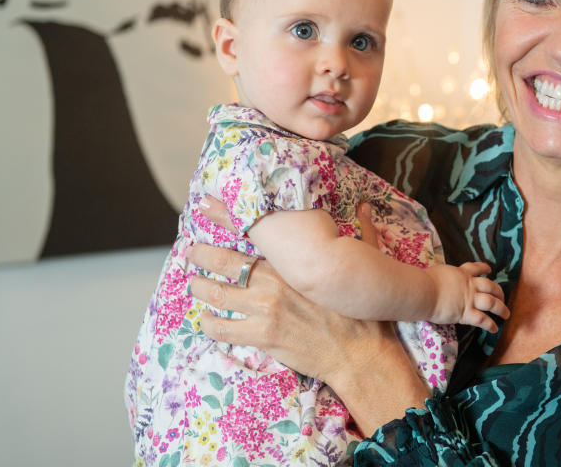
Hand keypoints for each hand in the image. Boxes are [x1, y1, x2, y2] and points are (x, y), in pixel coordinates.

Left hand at [187, 198, 382, 381]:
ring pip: (217, 294)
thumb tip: (367, 207)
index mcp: (292, 262)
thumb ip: (363, 232)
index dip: (225, 220)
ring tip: (196, 285)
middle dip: (202, 255)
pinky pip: (222, 328)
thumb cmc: (361, 310)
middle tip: (193, 253)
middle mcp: (273, 281)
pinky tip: (208, 320)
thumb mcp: (365, 262)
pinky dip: (209, 323)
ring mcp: (265, 309)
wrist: (359, 352)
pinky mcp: (262, 336)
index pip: (252, 234)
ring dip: (200, 288)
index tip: (207, 210)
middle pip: (223, 262)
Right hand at [425, 262, 509, 332]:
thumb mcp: (437, 272)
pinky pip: (482, 319)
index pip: (475, 268)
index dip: (484, 268)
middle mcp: (469, 285)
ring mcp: (469, 299)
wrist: (423, 291)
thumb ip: (443, 276)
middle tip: (502, 297)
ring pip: (491, 302)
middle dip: (499, 292)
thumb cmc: (424, 281)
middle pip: (490, 286)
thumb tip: (438, 279)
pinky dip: (490, 324)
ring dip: (501, 309)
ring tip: (506, 314)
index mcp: (461, 273)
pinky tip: (495, 329)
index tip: (490, 269)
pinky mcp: (466, 313)